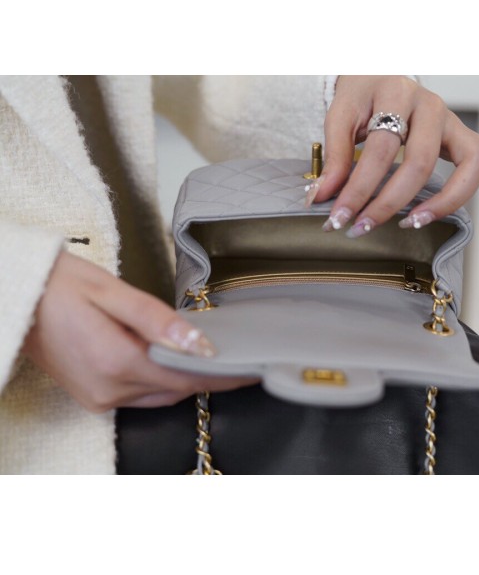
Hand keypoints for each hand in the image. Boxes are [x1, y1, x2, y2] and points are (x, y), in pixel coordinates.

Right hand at [22, 251, 254, 412]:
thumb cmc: (63, 285)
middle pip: (175, 388)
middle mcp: (107, 390)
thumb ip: (158, 320)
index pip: (186, 378)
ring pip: (159, 393)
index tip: (251, 373)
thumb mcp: (114, 292)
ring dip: (183, 377)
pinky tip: (167, 357)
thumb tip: (198, 343)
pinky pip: (140, 394)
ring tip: (205, 354)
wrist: (20, 295)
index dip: (222, 377)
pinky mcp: (92, 395)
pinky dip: (160, 378)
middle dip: (206, 375)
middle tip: (234, 356)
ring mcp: (98, 397)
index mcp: (115, 362)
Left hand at [306, 76, 478, 235]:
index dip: (356, 189)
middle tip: (363, 227)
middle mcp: (433, 106)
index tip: (337, 219)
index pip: (379, 150)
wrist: (378, 71)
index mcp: (397, 95)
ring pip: (470, 162)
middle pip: (420, 160)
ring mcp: (454, 123)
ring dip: (446, 200)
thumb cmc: (361, 95)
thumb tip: (321, 198)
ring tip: (415, 224)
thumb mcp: (339, 116)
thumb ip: (333, 155)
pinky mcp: (466, 137)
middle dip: (390, 201)